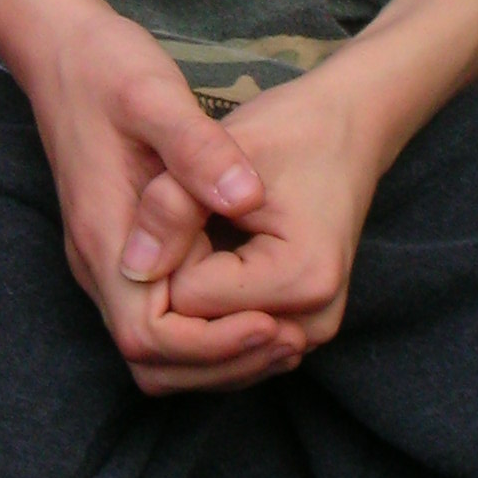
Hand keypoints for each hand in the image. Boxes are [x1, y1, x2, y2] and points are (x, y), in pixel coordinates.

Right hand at [18, 0, 295, 393]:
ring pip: (157, 347)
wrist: (60, 46)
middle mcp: (100, 260)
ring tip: (283, 329)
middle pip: (153, 359)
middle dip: (223, 361)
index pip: (149, 337)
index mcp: (105, 235)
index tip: (272, 321)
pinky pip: (162, 314)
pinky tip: (256, 301)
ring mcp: (108, 256)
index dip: (212, 344)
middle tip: (290, 337)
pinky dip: (208, 326)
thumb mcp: (153, 93)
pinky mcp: (123, 245)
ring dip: (218, 352)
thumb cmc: (105, 66)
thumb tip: (245, 198)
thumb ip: (198, 149)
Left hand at [123, 64, 382, 369]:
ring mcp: (307, 336)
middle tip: (192, 219)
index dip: (168, 250)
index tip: (186, 204)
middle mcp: (311, 323)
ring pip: (206, 346)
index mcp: (302, 279)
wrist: (345, 132)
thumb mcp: (222, 153)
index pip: (186, 301)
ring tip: (206, 234)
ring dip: (188, 296)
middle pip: (196, 332)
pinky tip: (212, 258)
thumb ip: (172, 206)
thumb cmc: (287, 131)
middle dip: (175, 279)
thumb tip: (132, 270)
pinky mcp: (297, 334)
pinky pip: (225, 345)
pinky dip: (206, 310)